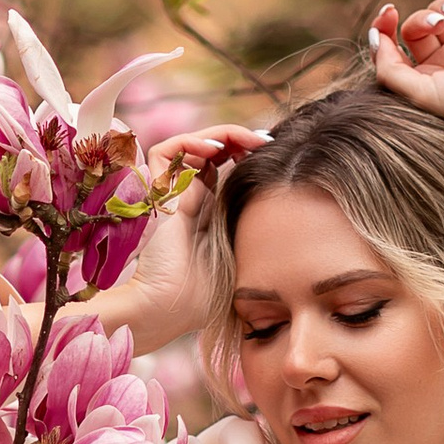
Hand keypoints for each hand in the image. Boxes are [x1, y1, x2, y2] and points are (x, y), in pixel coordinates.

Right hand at [103, 122, 269, 351]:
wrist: (167, 308)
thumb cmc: (204, 294)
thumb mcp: (240, 253)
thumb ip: (252, 229)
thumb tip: (289, 209)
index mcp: (205, 210)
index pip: (223, 167)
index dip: (247, 154)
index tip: (275, 154)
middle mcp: (186, 197)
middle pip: (210, 150)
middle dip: (240, 139)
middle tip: (268, 141)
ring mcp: (169, 192)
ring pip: (192, 143)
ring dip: (222, 134)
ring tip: (250, 141)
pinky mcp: (154, 191)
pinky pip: (167, 150)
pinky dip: (192, 141)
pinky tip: (219, 149)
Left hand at [368, 0, 443, 229]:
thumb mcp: (424, 95)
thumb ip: (391, 70)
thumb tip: (373, 39)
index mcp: (421, 85)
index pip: (391, 50)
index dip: (383, 29)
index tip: (388, 12)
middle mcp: (440, 70)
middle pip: (415, 30)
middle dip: (421, 18)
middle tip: (437, 24)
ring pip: (439, 18)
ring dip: (439, 7)